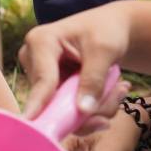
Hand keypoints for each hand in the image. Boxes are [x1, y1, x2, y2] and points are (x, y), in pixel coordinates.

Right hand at [19, 4, 133, 132]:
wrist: (111, 27)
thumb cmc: (106, 29)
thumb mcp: (104, 50)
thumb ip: (94, 79)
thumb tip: (83, 111)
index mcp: (40, 42)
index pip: (43, 80)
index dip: (39, 103)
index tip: (30, 123)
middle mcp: (33, 62)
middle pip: (53, 101)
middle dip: (88, 107)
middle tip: (120, 93)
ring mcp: (41, 78)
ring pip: (62, 110)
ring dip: (95, 109)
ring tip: (119, 90)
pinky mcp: (52, 90)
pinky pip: (69, 111)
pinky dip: (93, 108)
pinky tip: (111, 93)